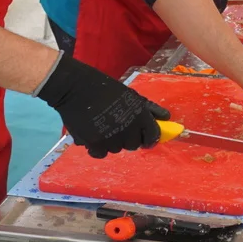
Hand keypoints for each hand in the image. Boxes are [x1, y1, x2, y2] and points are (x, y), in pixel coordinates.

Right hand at [36, 54, 169, 158]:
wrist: (75, 88)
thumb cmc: (104, 89)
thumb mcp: (131, 95)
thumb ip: (149, 108)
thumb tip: (167, 117)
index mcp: (139, 114)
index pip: (152, 135)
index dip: (150, 138)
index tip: (145, 138)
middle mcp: (127, 128)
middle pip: (134, 145)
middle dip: (129, 138)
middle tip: (118, 126)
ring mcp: (111, 138)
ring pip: (116, 149)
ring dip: (112, 142)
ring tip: (103, 127)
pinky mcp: (94, 144)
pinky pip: (101, 153)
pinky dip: (98, 147)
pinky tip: (93, 135)